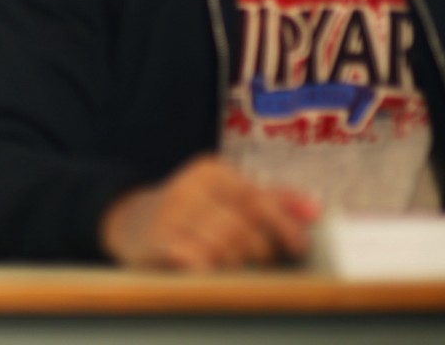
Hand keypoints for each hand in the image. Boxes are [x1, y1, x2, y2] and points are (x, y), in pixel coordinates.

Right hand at [99, 156, 318, 270]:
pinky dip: (211, 270)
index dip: (285, 226)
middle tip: (258, 263)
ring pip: (223, 246)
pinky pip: (197, 260)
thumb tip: (316, 211)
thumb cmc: (191, 214)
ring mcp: (169, 216)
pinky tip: (210, 272)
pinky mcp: (156, 242)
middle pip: (243, 228)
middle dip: (259, 252)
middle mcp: (188, 189)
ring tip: (233, 268)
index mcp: (209, 172)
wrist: (128, 223)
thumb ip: (271, 201)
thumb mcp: (226, 198)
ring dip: (236, 264)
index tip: (300, 248)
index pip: (258, 199)